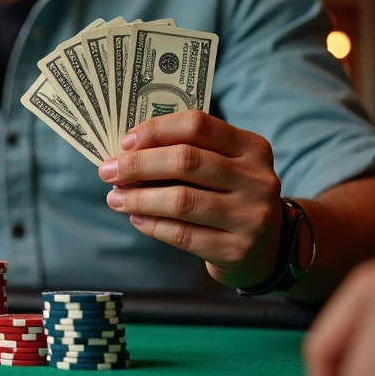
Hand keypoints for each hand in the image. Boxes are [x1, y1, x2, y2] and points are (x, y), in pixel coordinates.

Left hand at [98, 111, 282, 287]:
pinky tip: (136, 219)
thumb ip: (186, 153)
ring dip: (139, 198)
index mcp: (252, 147)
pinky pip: (182, 234)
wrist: (267, 250)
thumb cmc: (230, 199)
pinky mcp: (236, 249)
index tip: (124, 142)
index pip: (197, 125)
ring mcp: (250, 216)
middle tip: (108, 171)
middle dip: (138, 165)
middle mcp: (257, 179)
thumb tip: (127, 151)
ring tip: (115, 198)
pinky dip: (152, 225)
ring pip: (181, 200)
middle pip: (186, 161)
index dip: (156, 130)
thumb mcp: (223, 168)